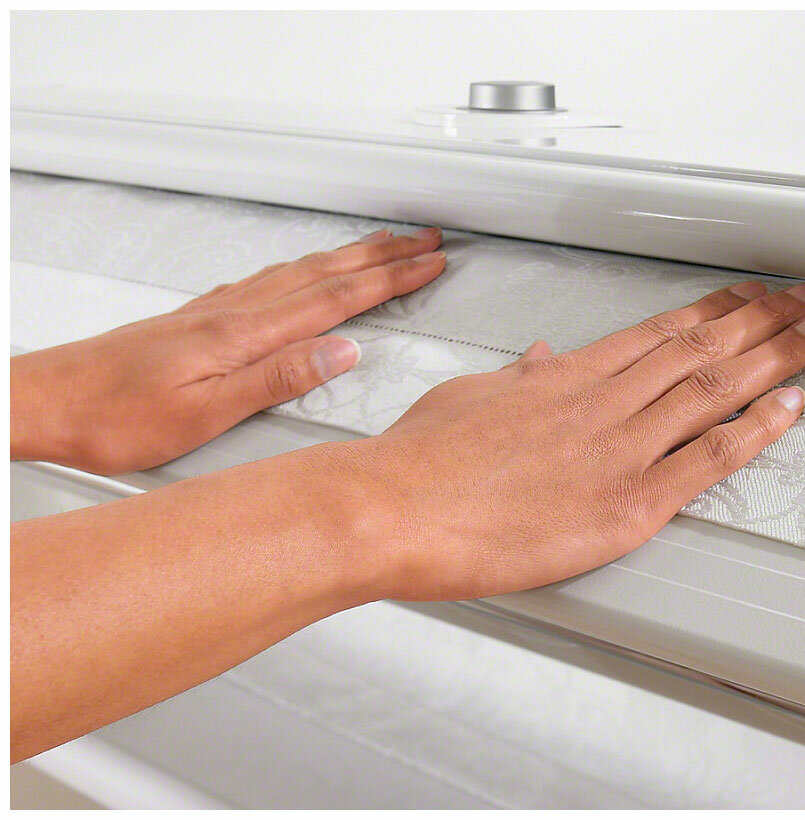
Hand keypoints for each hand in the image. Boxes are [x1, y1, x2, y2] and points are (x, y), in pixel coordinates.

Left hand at [10, 227, 445, 473]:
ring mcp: (217, 310)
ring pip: (300, 271)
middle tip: (423, 241)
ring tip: (382, 245)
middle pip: (325, 273)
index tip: (427, 264)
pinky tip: (307, 269)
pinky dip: (307, 267)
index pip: (335, 299)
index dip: (389, 280)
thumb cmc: (115, 416)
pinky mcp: (201, 318)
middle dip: (382, 255)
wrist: (50, 401)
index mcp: (243, 335)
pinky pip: (272, 278)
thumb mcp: (204, 413)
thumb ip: (277, 379)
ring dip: (349, 255)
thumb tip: (340, 352)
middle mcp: (233, 312)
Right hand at [333, 278, 804, 600]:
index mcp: (567, 377)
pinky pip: (709, 459)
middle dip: (764, 319)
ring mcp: (620, 449)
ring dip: (776, 357)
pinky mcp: (627, 504)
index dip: (714, 311)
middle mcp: (603, 402)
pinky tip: (791, 405)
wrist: (393, 510)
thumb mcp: (469, 399)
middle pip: (701, 348)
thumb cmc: (420, 462)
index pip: (658, 331)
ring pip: (715, 389)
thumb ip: (515, 381)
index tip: (747, 296)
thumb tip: (541, 362)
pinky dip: (756, 430)